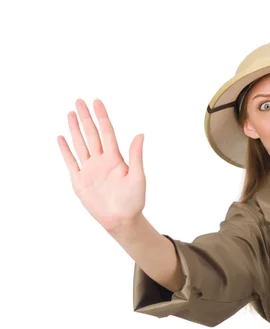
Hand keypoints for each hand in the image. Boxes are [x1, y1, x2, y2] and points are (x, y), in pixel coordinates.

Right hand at [57, 98, 145, 231]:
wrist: (122, 220)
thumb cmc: (134, 200)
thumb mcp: (138, 177)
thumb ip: (136, 156)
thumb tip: (140, 134)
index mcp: (115, 159)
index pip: (107, 132)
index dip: (102, 117)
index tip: (97, 102)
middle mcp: (101, 161)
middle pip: (91, 134)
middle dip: (85, 118)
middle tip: (79, 100)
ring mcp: (89, 170)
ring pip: (80, 144)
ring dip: (75, 129)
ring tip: (71, 113)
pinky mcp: (80, 181)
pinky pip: (71, 162)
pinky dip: (66, 151)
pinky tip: (62, 138)